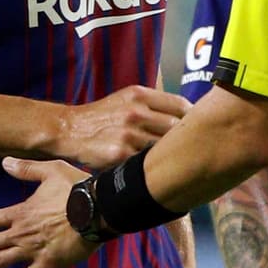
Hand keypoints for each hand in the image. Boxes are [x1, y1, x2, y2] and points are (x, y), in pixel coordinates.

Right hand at [57, 85, 185, 167]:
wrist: (68, 129)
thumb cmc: (101, 117)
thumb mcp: (125, 99)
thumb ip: (152, 104)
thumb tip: (187, 114)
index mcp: (139, 95)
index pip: (181, 105)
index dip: (194, 118)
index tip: (199, 127)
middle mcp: (135, 112)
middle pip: (177, 128)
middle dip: (186, 140)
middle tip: (192, 149)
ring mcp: (128, 134)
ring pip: (164, 148)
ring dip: (170, 157)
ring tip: (176, 163)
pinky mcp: (120, 154)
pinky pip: (146, 163)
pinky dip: (152, 168)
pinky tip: (155, 171)